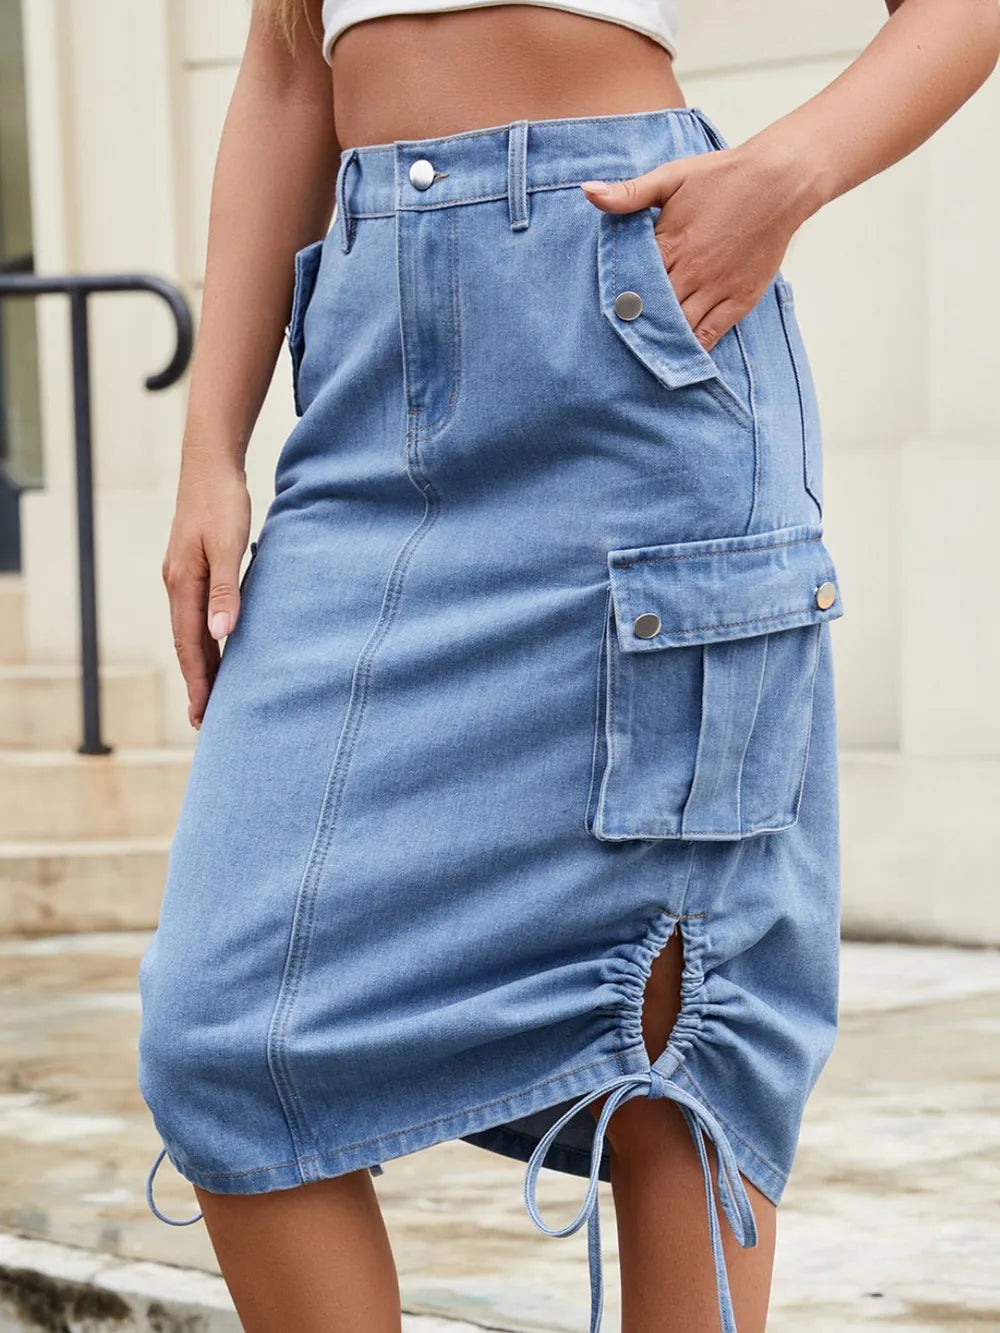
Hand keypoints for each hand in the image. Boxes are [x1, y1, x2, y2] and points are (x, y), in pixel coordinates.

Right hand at [161, 461, 251, 730]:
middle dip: (196, 682)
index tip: (204, 715)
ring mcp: (181, 576)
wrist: (210, 463)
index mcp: (183, 584)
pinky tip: (217, 646)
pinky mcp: (192, 567)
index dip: (199, 682)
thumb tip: (222, 636)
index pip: (190, 646)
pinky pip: (195, 614)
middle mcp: (176, 584)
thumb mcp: (229, 546)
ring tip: (212, 693)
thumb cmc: (223, 502)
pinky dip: (205, 638)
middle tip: (205, 720)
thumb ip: (226, 591)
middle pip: (186, 645)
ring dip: (201, 663)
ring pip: (189, 630)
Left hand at [580, 140, 813, 350]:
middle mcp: (690, 271)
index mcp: (669, 243)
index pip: (631, 282)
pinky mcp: (740, 299)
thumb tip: (588, 192)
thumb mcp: (672, 177)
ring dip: (659, 340)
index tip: (600, 312)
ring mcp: (716, 288)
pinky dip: (693, 348)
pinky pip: (711, 333)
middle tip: (613, 343)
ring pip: (679, 326)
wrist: (779, 181)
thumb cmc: (723, 177)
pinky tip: (678, 358)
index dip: (615, 299)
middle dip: (634, 325)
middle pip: (652, 310)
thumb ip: (629, 193)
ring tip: (639, 356)